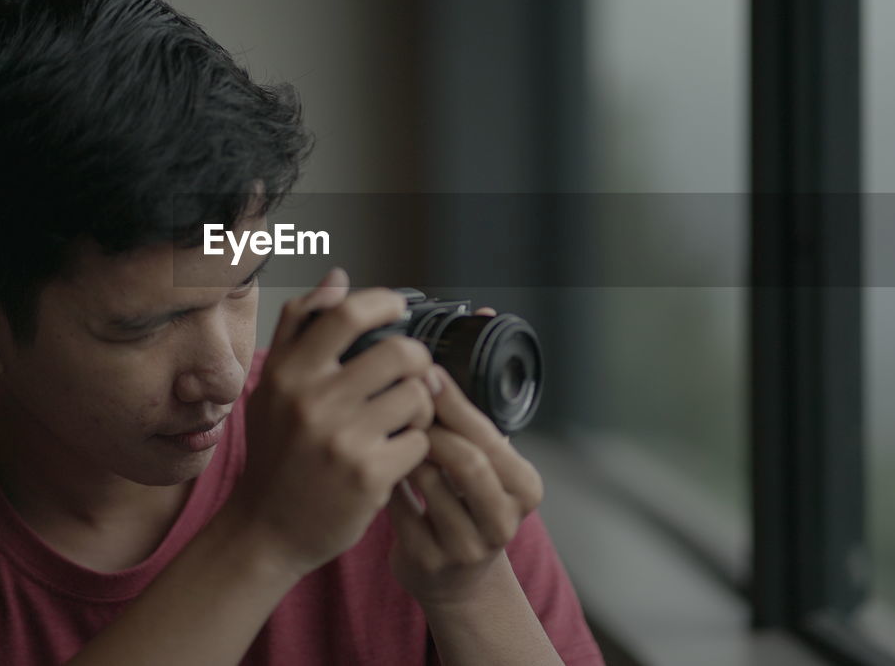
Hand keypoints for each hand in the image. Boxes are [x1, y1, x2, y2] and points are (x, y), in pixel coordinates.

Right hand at [225, 269, 437, 577]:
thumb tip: (339, 279)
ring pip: (417, 396)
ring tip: (403, 421)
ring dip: (420, 408)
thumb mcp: (272, 387)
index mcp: (288, 374)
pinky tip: (396, 455)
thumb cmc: (275, 454)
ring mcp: (343, 439)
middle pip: (400, 352)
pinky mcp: (369, 476)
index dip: (384, 302)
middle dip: (416, 361)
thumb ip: (299, 327)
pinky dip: (416, 447)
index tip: (399, 307)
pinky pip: (420, 441)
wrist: (266, 531)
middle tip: (410, 375)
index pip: (346, 314)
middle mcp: (313, 402)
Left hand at [385, 310, 544, 609]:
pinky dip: (384, 479)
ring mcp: (467, 547)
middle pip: (466, 460)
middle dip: (429, 425)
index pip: (489, 436)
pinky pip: (400, 510)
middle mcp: (503, 520)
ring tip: (380, 423)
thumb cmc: (463, 498)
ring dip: (402, 449)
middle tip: (395, 396)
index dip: (454, 403)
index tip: (424, 373)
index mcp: (524, 486)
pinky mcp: (430, 563)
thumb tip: (478, 316)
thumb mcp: (484, 455)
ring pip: (430, 484)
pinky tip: (370, 459)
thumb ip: (476, 400)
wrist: (453, 577)